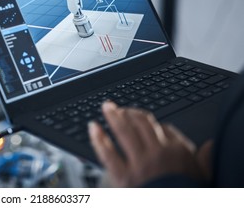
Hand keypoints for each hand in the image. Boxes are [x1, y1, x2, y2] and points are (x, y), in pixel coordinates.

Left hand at [88, 101, 211, 186]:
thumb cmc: (188, 196)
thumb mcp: (204, 177)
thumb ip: (205, 159)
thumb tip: (210, 146)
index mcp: (177, 151)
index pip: (162, 128)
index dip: (149, 122)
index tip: (140, 119)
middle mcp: (157, 152)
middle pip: (141, 124)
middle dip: (128, 113)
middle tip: (117, 107)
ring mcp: (140, 164)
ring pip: (124, 132)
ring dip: (113, 117)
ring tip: (106, 107)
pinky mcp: (124, 177)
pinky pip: (108, 154)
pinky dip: (99, 139)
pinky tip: (93, 127)